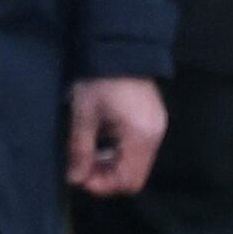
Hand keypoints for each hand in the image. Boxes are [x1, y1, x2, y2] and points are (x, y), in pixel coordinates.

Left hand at [67, 74, 165, 196]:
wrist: (119, 48)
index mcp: (141, 136)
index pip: (128, 181)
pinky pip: (139, 150)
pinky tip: (103, 141)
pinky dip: (120, 153)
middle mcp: (155, 136)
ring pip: (137, 165)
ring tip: (90, 153)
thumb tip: (75, 179)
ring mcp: (158, 129)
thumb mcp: (84, 115)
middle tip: (82, 166)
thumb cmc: (100, 80)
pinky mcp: (154, 122)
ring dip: (112, 166)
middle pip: (135, 177)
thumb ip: (80, 149)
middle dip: (107, 177)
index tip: (80, 176)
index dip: (103, 186)